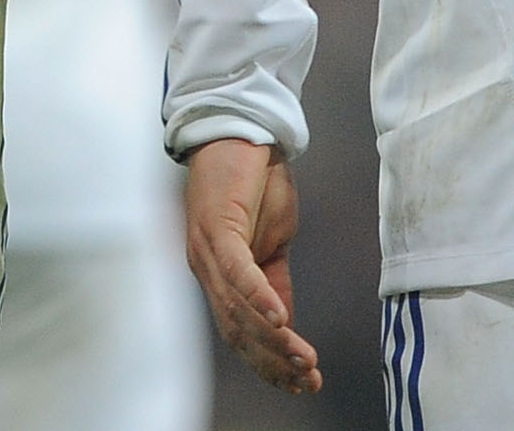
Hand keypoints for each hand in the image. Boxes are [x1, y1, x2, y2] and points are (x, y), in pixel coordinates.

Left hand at [184, 137, 319, 393]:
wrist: (241, 129)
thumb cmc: (254, 180)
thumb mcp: (273, 239)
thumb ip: (274, 281)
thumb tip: (284, 321)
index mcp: (219, 276)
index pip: (240, 332)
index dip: (268, 363)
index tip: (299, 385)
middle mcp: (206, 270)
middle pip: (237, 331)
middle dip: (274, 362)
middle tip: (307, 382)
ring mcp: (207, 250)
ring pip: (238, 310)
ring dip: (273, 340)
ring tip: (303, 360)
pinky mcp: (216, 228)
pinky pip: (238, 272)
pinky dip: (259, 299)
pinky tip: (280, 319)